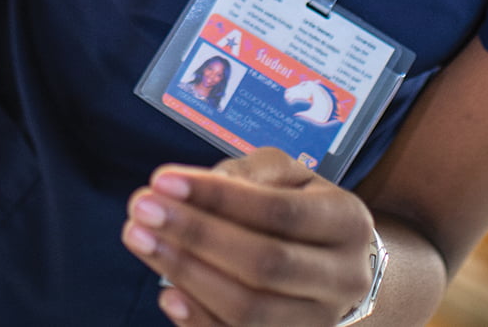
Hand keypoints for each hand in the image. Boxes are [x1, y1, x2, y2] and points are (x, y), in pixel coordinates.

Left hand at [121, 149, 375, 325]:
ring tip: (141, 240)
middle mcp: (342, 279)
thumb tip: (186, 188)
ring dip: (187, 274)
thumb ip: (245, 174)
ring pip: (250, 310)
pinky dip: (200, 321)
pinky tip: (167, 294)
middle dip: (196, 235)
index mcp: (346, 222)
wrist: (339, 271)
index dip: (218, 198)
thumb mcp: (288, 176)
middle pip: (265, 264)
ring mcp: (319, 322)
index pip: (279, 211)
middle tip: (141, 209)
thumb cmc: (302, 211)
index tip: (163, 180)